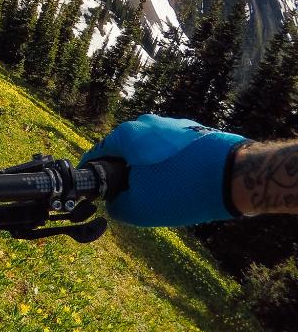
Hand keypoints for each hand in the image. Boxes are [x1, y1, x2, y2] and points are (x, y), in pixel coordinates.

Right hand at [79, 114, 247, 226]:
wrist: (238, 174)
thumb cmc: (181, 189)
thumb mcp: (140, 208)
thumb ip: (116, 207)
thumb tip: (113, 202)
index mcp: (126, 134)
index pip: (96, 155)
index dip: (92, 177)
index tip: (94, 194)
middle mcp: (146, 123)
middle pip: (123, 151)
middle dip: (123, 174)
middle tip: (130, 198)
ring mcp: (172, 125)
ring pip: (147, 151)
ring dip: (147, 171)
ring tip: (160, 194)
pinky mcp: (194, 131)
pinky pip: (170, 150)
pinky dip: (169, 167)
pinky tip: (180, 185)